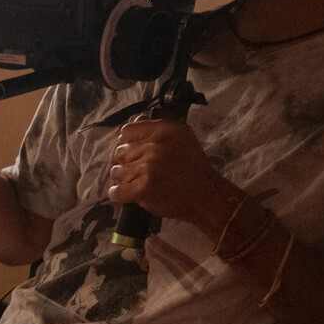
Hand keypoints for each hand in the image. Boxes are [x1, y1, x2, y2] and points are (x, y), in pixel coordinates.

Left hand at [106, 118, 232, 225]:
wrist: (206, 196)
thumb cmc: (192, 169)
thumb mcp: (181, 139)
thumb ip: (155, 131)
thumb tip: (128, 127)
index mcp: (164, 129)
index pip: (127, 131)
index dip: (127, 144)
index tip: (135, 153)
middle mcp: (156, 145)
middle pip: (120, 152)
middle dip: (127, 163)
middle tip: (141, 172)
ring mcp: (149, 167)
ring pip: (116, 172)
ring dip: (124, 180)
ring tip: (139, 184)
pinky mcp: (144, 188)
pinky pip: (116, 191)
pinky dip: (120, 195)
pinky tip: (131, 194)